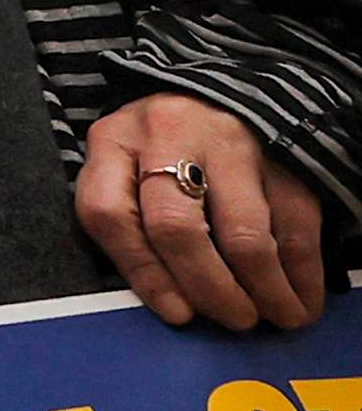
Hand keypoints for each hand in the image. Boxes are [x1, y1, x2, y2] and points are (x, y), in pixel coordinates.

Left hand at [82, 92, 330, 328]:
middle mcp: (167, 134)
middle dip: (209, 289)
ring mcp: (229, 141)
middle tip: (234, 320)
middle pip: (176, 228)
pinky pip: (296, 227)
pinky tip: (300, 300)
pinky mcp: (282, 154)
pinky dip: (302, 275)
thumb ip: (131, 222)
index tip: (178, 315)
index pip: (108, 214)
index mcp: (113, 141)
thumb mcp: (127, 167)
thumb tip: (174, 306)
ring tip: (275, 316)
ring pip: (244, 235)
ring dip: (264, 290)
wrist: (224, 90)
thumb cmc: (165, 148)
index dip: (143, 274)